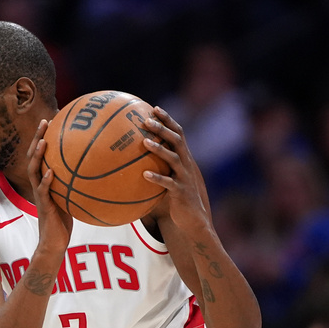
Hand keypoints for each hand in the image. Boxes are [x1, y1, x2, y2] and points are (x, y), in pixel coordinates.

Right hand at [27, 119, 72, 255]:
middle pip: (34, 156)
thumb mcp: (73, 198)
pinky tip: (50, 172)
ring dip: (37, 155)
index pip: (43, 154)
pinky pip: (43, 192)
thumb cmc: (65, 223)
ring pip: (34, 170)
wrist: (54, 243)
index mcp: (45, 181)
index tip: (54, 119)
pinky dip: (45, 181)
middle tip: (45, 121)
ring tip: (43, 142)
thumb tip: (100, 171)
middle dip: (38, 137)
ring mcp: (39, 195)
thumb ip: (78, 184)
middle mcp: (39, 184)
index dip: (45, 136)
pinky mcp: (44, 207)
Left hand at [141, 107, 213, 236]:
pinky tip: (145, 175)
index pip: (178, 133)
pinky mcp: (181, 192)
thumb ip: (159, 166)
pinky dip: (157, 178)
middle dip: (162, 128)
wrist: (194, 219)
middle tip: (146, 120)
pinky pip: (168, 183)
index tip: (154, 108)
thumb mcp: (170, 178)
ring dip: (159, 149)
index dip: (168, 120)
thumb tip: (134, 159)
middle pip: (176, 141)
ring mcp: (185, 177)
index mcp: (184, 158)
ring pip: (173, 159)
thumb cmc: (177, 198)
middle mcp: (186, 164)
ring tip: (145, 142)